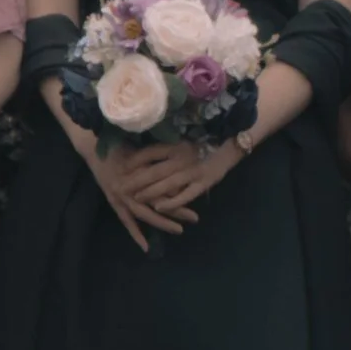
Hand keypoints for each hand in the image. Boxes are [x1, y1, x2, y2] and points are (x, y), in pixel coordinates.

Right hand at [81, 138, 198, 251]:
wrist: (93, 149)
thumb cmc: (119, 146)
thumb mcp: (140, 149)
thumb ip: (157, 158)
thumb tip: (181, 163)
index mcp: (138, 173)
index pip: (163, 186)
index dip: (179, 192)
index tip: (196, 194)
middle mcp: (130, 188)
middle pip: (156, 203)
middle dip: (176, 211)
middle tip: (195, 218)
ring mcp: (120, 197)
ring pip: (143, 214)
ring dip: (161, 223)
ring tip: (179, 230)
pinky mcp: (114, 202)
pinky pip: (126, 220)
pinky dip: (135, 233)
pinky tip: (146, 246)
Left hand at [122, 138, 237, 216]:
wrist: (231, 144)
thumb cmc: (201, 143)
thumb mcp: (180, 141)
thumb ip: (163, 148)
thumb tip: (136, 153)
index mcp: (175, 145)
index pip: (149, 152)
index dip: (133, 160)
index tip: (120, 167)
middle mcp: (183, 157)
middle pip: (154, 170)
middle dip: (135, 181)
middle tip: (120, 187)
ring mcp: (194, 171)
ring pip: (167, 184)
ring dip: (150, 193)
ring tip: (135, 198)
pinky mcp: (204, 183)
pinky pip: (186, 195)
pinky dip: (172, 202)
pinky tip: (159, 208)